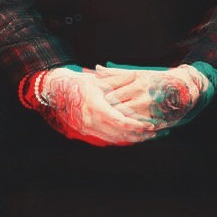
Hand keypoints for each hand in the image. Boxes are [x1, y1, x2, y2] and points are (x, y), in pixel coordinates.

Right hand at [40, 67, 158, 146]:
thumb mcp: (99, 80)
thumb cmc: (81, 83)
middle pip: (120, 133)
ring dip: (133, 138)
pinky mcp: (88, 131)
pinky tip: (133, 136)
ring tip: (149, 136)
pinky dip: (122, 138)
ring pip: (115, 138)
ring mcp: (89, 128)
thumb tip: (136, 77)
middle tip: (155, 133)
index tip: (150, 125)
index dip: (137, 124)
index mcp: (96, 107)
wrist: (60, 91)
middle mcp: (92, 120)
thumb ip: (117, 82)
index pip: (121, 121)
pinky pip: (108, 138)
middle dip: (139, 134)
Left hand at [95, 64, 208, 131]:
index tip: (95, 104)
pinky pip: (139, 127)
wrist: (183, 87)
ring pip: (127, 120)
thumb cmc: (156, 79)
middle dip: (107, 113)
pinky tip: (123, 130)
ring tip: (108, 124)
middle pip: (118, 108)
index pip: (112, 94)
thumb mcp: (137, 73)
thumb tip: (97, 69)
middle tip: (97, 117)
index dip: (102, 102)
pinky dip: (130, 129)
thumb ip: (116, 73)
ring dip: (117, 123)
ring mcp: (150, 108)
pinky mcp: (157, 118)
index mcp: (136, 82)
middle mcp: (142, 95)